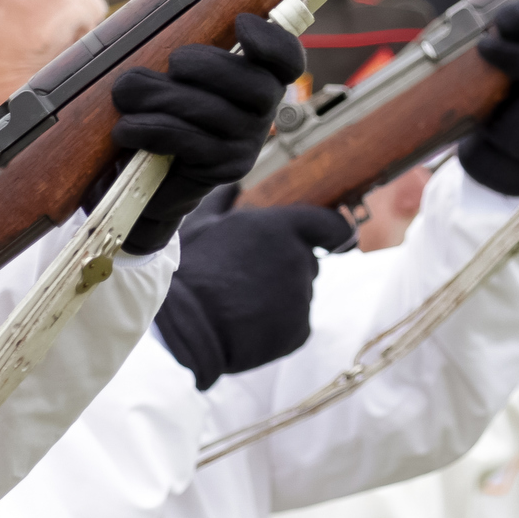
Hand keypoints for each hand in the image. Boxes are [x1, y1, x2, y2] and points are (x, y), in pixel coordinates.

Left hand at [108, 0, 307, 251]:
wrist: (133, 170)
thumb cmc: (156, 98)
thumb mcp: (157, 44)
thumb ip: (164, 1)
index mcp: (255, 72)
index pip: (287, 56)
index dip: (274, 40)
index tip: (241, 23)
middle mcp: (262, 108)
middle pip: (255, 85)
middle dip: (209, 68)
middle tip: (174, 61)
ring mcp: (247, 142)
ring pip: (217, 114)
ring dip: (166, 99)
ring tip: (126, 93)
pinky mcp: (223, 171)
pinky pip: (194, 145)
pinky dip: (156, 130)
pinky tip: (127, 127)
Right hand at [153, 205, 354, 388]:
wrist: (183, 325)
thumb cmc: (188, 268)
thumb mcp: (200, 224)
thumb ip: (225, 202)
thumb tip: (234, 185)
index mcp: (283, 227)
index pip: (333, 227)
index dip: (334, 234)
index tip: (334, 243)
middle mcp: (300, 260)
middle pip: (308, 264)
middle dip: (286, 270)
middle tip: (246, 280)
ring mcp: (302, 298)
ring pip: (299, 296)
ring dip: (278, 300)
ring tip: (239, 304)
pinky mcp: (299, 332)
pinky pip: (295, 326)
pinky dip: (277, 328)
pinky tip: (246, 326)